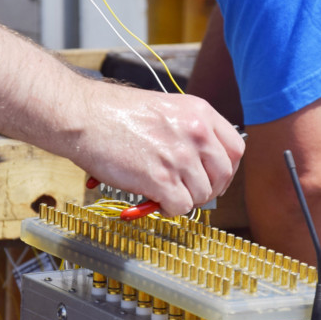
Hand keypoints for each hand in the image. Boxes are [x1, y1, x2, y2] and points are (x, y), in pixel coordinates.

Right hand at [72, 85, 244, 216]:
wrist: (84, 116)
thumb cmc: (114, 113)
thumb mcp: (166, 110)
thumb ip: (189, 132)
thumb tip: (201, 164)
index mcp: (200, 113)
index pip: (236, 149)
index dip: (226, 169)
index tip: (213, 177)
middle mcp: (196, 133)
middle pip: (223, 175)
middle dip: (209, 190)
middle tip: (190, 192)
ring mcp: (180, 157)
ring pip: (202, 195)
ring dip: (185, 200)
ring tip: (164, 193)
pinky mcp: (161, 179)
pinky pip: (181, 207)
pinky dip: (169, 209)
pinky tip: (154, 199)